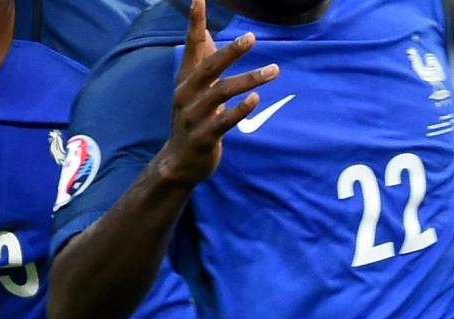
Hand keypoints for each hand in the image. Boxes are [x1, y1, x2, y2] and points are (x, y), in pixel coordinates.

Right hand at [156, 0, 279, 185]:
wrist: (179, 162)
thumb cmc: (192, 120)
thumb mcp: (192, 90)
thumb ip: (200, 63)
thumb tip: (204, 33)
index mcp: (185, 81)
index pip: (191, 47)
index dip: (194, 23)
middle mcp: (186, 95)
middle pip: (209, 67)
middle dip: (230, 51)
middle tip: (251, 37)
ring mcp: (193, 116)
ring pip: (222, 93)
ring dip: (249, 80)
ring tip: (274, 71)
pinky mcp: (203, 136)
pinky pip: (224, 121)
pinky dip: (240, 109)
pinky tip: (255, 99)